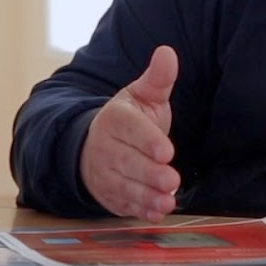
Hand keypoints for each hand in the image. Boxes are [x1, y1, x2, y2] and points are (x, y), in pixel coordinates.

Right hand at [78, 46, 181, 222]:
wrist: (94, 147)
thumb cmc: (128, 122)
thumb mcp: (141, 96)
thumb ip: (157, 79)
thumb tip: (167, 52)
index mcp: (114, 119)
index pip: (130, 130)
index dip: (148, 141)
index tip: (166, 151)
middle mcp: (105, 147)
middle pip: (127, 162)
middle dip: (149, 173)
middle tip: (171, 180)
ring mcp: (105, 173)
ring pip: (125, 186)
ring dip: (147, 196)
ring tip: (167, 201)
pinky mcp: (109, 195)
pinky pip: (123, 204)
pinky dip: (140, 210)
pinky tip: (157, 212)